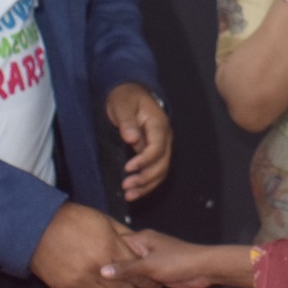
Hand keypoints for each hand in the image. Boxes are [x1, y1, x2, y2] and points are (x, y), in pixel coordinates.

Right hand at [30, 202, 147, 287]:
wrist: (38, 226)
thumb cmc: (73, 219)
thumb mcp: (103, 220)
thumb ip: (124, 235)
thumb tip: (139, 248)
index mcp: (109, 246)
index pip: (136, 270)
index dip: (139, 272)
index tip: (137, 272)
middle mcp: (97, 267)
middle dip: (126, 285)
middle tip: (120, 278)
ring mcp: (80, 280)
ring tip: (102, 282)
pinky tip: (88, 285)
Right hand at [105, 228, 214, 287]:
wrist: (204, 269)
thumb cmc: (177, 262)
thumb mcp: (148, 266)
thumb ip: (125, 269)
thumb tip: (101, 271)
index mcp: (140, 239)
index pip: (114, 244)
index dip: (104, 254)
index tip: (94, 267)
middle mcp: (143, 247)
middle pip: (121, 259)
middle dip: (118, 272)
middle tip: (110, 283)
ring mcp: (150, 260)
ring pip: (131, 271)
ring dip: (131, 280)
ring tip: (125, 287)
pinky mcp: (157, 271)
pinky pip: (141, 277)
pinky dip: (140, 284)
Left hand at [106, 82, 172, 200]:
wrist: (130, 93)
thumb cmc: (125, 97)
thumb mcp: (122, 105)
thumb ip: (127, 122)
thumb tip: (131, 138)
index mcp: (159, 125)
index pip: (157, 148)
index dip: (144, 161)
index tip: (128, 169)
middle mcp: (165, 138)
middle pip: (162, 164)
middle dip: (145, 178)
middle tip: (126, 186)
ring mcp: (162, 147)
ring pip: (161, 172)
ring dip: (147, 185)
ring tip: (129, 194)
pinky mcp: (155, 154)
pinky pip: (156, 172)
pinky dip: (147, 184)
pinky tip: (134, 192)